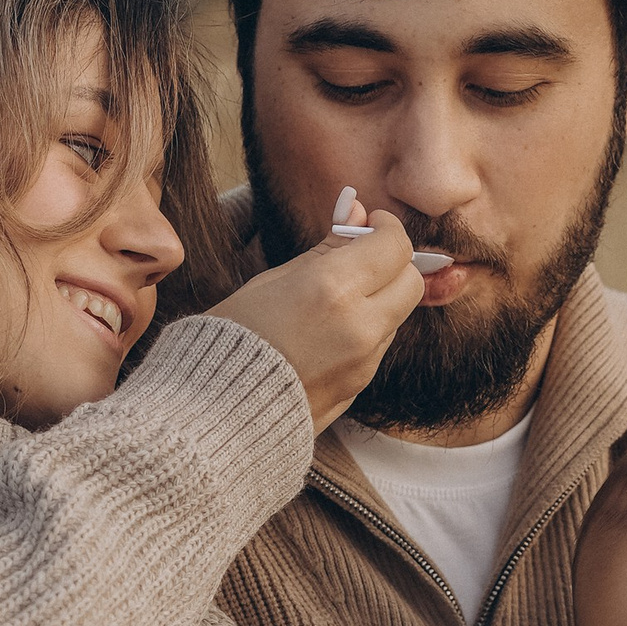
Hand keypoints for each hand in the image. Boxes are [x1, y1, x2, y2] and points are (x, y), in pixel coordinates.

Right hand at [209, 210, 423, 433]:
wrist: (216, 412)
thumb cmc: (233, 337)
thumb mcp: (273, 279)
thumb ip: (326, 248)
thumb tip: (356, 213)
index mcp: (333, 289)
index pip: (394, 245)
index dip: (385, 228)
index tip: (367, 224)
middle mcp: (359, 326)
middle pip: (411, 281)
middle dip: (393, 263)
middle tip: (360, 257)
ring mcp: (364, 362)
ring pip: (397, 315)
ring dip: (380, 298)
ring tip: (333, 299)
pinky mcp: (360, 387)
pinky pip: (379, 346)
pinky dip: (366, 330)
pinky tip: (327, 331)